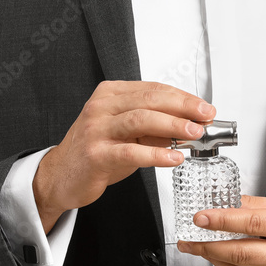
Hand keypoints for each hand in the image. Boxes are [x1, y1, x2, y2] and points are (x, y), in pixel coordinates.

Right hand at [32, 81, 214, 232]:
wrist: (60, 176)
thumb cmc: (96, 151)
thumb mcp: (125, 132)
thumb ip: (153, 126)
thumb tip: (190, 126)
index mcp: (110, 94)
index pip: (153, 89)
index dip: (183, 97)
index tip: (204, 107)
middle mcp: (101, 106)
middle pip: (149, 99)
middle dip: (183, 107)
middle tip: (205, 117)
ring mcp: (96, 129)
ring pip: (140, 119)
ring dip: (172, 125)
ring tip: (194, 133)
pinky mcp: (95, 154)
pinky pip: (130, 151)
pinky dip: (156, 154)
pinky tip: (173, 158)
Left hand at [177, 194, 265, 265]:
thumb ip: (262, 205)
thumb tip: (231, 201)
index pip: (252, 222)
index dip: (222, 220)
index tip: (201, 217)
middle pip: (242, 251)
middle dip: (209, 245)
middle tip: (191, 238)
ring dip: (216, 260)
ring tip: (200, 249)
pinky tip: (223, 260)